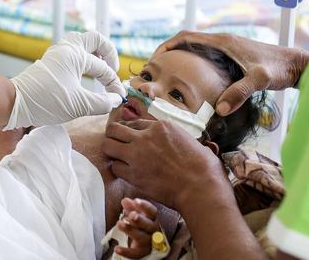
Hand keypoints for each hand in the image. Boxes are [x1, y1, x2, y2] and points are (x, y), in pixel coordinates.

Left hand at [4, 31, 125, 129]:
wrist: (13, 103)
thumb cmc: (45, 101)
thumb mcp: (79, 105)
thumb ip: (102, 103)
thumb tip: (116, 100)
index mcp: (76, 56)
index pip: (103, 68)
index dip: (114, 83)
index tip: (118, 97)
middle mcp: (67, 49)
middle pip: (95, 39)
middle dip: (108, 53)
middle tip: (112, 69)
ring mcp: (57, 54)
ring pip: (81, 42)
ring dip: (94, 52)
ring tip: (100, 67)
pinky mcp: (50, 62)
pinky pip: (72, 51)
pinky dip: (82, 59)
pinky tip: (83, 73)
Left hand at [101, 119, 231, 209]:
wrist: (199, 185)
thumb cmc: (201, 165)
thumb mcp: (187, 139)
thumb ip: (171, 136)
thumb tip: (168, 140)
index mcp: (160, 126)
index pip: (134, 123)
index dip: (130, 131)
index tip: (130, 138)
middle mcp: (145, 136)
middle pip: (114, 129)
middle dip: (113, 136)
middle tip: (117, 144)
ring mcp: (137, 154)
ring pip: (108, 145)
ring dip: (111, 151)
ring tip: (118, 158)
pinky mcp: (133, 173)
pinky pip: (114, 167)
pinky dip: (118, 169)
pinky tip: (126, 172)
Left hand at [115, 198, 159, 258]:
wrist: (145, 245)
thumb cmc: (141, 226)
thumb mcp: (137, 215)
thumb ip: (131, 208)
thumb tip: (125, 200)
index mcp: (153, 219)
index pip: (152, 211)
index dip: (145, 206)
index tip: (136, 201)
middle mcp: (153, 231)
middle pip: (148, 225)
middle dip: (140, 220)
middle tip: (131, 215)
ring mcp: (148, 242)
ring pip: (141, 237)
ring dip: (130, 230)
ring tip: (119, 224)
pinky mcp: (141, 253)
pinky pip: (134, 253)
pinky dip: (125, 251)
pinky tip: (116, 248)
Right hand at [153, 31, 308, 115]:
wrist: (295, 65)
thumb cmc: (279, 69)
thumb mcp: (259, 80)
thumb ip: (239, 93)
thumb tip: (218, 110)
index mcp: (223, 42)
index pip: (187, 37)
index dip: (167, 45)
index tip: (154, 58)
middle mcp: (223, 43)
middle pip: (187, 43)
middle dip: (169, 53)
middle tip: (156, 71)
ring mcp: (228, 50)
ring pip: (197, 51)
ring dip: (181, 59)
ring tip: (168, 77)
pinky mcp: (233, 59)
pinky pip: (207, 59)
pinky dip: (195, 66)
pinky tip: (193, 84)